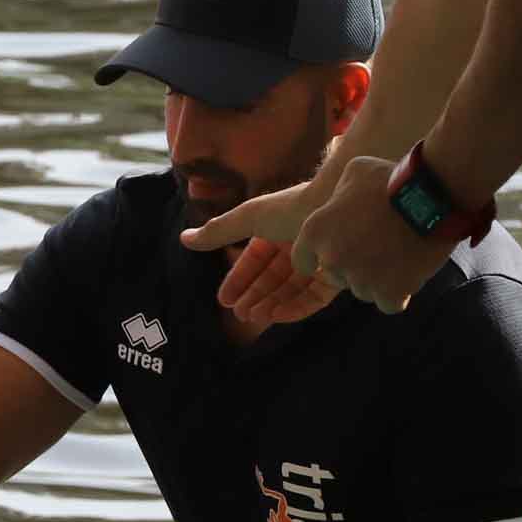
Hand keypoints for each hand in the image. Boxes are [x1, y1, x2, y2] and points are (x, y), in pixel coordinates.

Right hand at [180, 180, 339, 324]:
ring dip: (271, 305)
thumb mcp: (247, 218)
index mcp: (275, 231)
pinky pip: (314, 297)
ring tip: (255, 318)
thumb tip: (184, 239)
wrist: (338, 204)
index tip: (224, 300)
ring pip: (291, 291)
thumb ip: (218, 232)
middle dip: (254, 297)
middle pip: (272, 279)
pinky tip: (277, 316)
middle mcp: (296, 247)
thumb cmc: (291, 207)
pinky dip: (296, 308)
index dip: (238, 280)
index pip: (253, 261)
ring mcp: (317, 261)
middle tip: (239, 315)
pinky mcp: (336, 275)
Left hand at [291, 157, 457, 315]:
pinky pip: (388, 303)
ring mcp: (359, 279)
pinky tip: (408, 276)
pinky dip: (397, 294)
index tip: (336, 253)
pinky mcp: (388, 293)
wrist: (431, 197)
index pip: (303, 261)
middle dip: (352, 266)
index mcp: (314, 231)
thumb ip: (338, 195)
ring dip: (377, 280)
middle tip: (376, 250)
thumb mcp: (354, 172)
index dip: (318, 259)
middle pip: (336, 276)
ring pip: (362, 290)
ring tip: (397, 257)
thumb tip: (339, 205)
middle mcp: (331, 258)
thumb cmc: (392, 179)